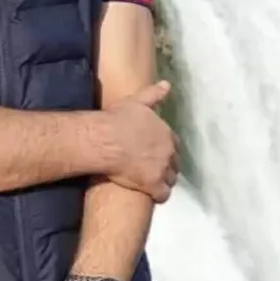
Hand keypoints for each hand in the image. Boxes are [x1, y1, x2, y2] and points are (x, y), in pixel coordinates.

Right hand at [104, 81, 179, 202]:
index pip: (175, 146)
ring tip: (151, 183)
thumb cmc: (117, 119)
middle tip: (153, 170)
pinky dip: (158, 196)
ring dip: (163, 182)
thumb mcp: (137, 102)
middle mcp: (169, 151)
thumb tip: (167, 84)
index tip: (156, 154)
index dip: (166, 151)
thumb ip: (154, 94)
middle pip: (175, 164)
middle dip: (167, 167)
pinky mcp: (153, 184)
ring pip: (171, 180)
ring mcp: (163, 169)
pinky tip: (151, 195)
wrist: (104, 140)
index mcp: (167, 133)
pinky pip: (163, 195)